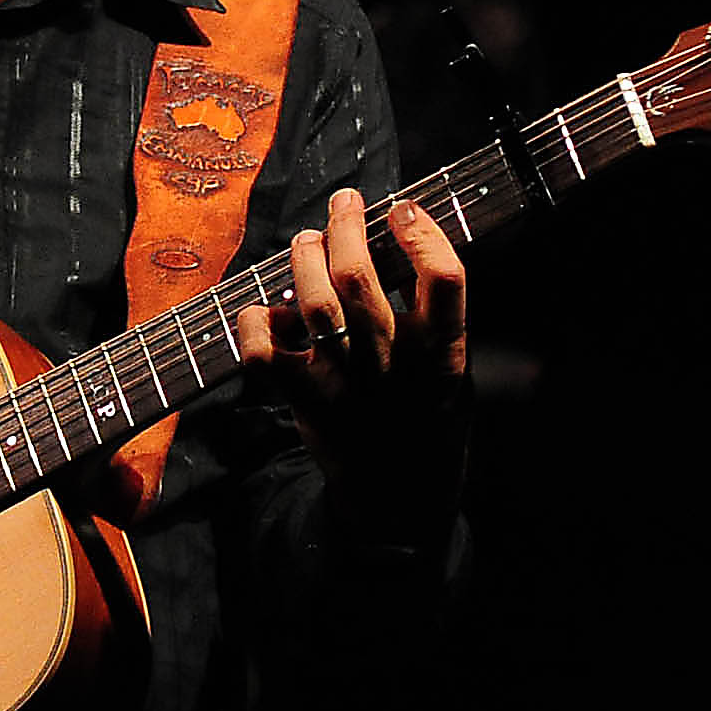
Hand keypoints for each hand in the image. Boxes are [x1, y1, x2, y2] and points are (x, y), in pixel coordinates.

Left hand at [231, 189, 470, 538]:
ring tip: (306, 241)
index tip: (403, 210)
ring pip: (315, 305)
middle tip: (344, 203)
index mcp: (443, 357)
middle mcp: (393, 366)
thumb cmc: (427, 430)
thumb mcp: (454, 380)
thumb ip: (437, 327)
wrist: (400, 507)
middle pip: (361, 278)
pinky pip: (266, 356)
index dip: (422, 234)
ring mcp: (346, 385)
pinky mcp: (307, 405)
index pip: (444, 279)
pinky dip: (256, 324)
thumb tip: (407, 253)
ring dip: (303, 261)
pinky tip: (262, 310)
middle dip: (345, 227)